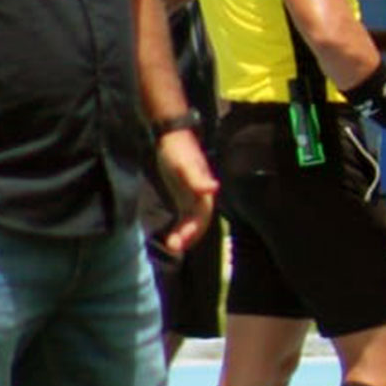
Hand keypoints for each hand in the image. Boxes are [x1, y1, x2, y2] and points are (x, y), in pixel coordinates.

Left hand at [154, 129, 218, 253]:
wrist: (173, 138)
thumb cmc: (178, 150)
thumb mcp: (185, 164)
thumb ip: (198, 178)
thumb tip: (213, 188)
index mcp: (204, 193)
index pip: (201, 218)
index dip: (192, 232)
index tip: (177, 243)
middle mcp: (202, 198)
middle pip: (198, 223)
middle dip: (188, 237)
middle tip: (172, 247)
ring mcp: (194, 198)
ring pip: (193, 223)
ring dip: (185, 236)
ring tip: (172, 246)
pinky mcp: (185, 198)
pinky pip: (186, 218)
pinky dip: (181, 228)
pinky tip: (172, 237)